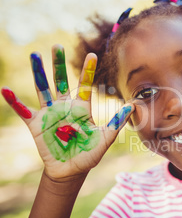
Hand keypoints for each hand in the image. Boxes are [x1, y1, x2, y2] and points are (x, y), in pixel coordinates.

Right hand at [1, 45, 133, 180]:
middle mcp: (65, 107)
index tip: (93, 55)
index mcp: (81, 109)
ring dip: (38, 73)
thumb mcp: (105, 138)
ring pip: (43, 89)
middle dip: (59, 64)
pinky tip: (5, 90)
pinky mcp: (36, 125)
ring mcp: (49, 114)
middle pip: (61, 81)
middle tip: (57, 46)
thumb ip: (116, 122)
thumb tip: (132, 106)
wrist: (71, 171)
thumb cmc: (89, 154)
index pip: (85, 86)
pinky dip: (14, 101)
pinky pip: (23, 111)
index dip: (88, 71)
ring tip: (35, 55)